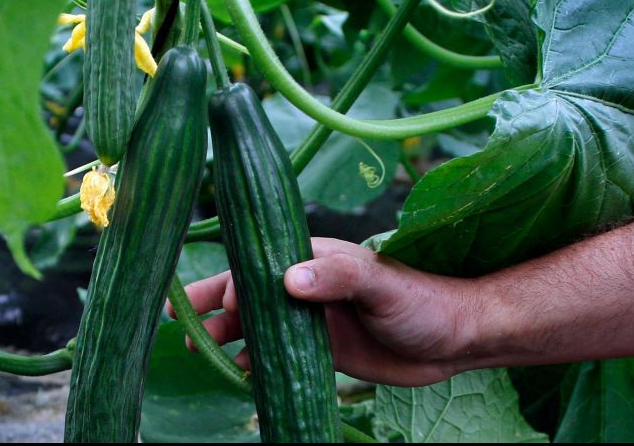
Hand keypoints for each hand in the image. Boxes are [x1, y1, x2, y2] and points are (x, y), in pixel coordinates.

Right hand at [167, 238, 477, 386]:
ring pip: (258, 326)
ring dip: (227, 337)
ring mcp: (313, 319)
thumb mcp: (379, 283)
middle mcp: (307, 288)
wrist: (453, 338)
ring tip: (197, 352)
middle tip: (180, 327)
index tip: (218, 306)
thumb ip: (336, 277)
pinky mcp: (322, 349)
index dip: (231, 283)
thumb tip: (286, 279)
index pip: (260, 266)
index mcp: (315, 261)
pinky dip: (255, 362)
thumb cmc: (420, 300)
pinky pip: (278, 354)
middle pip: (248, 295)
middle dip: (213, 308)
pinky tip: (238, 373)